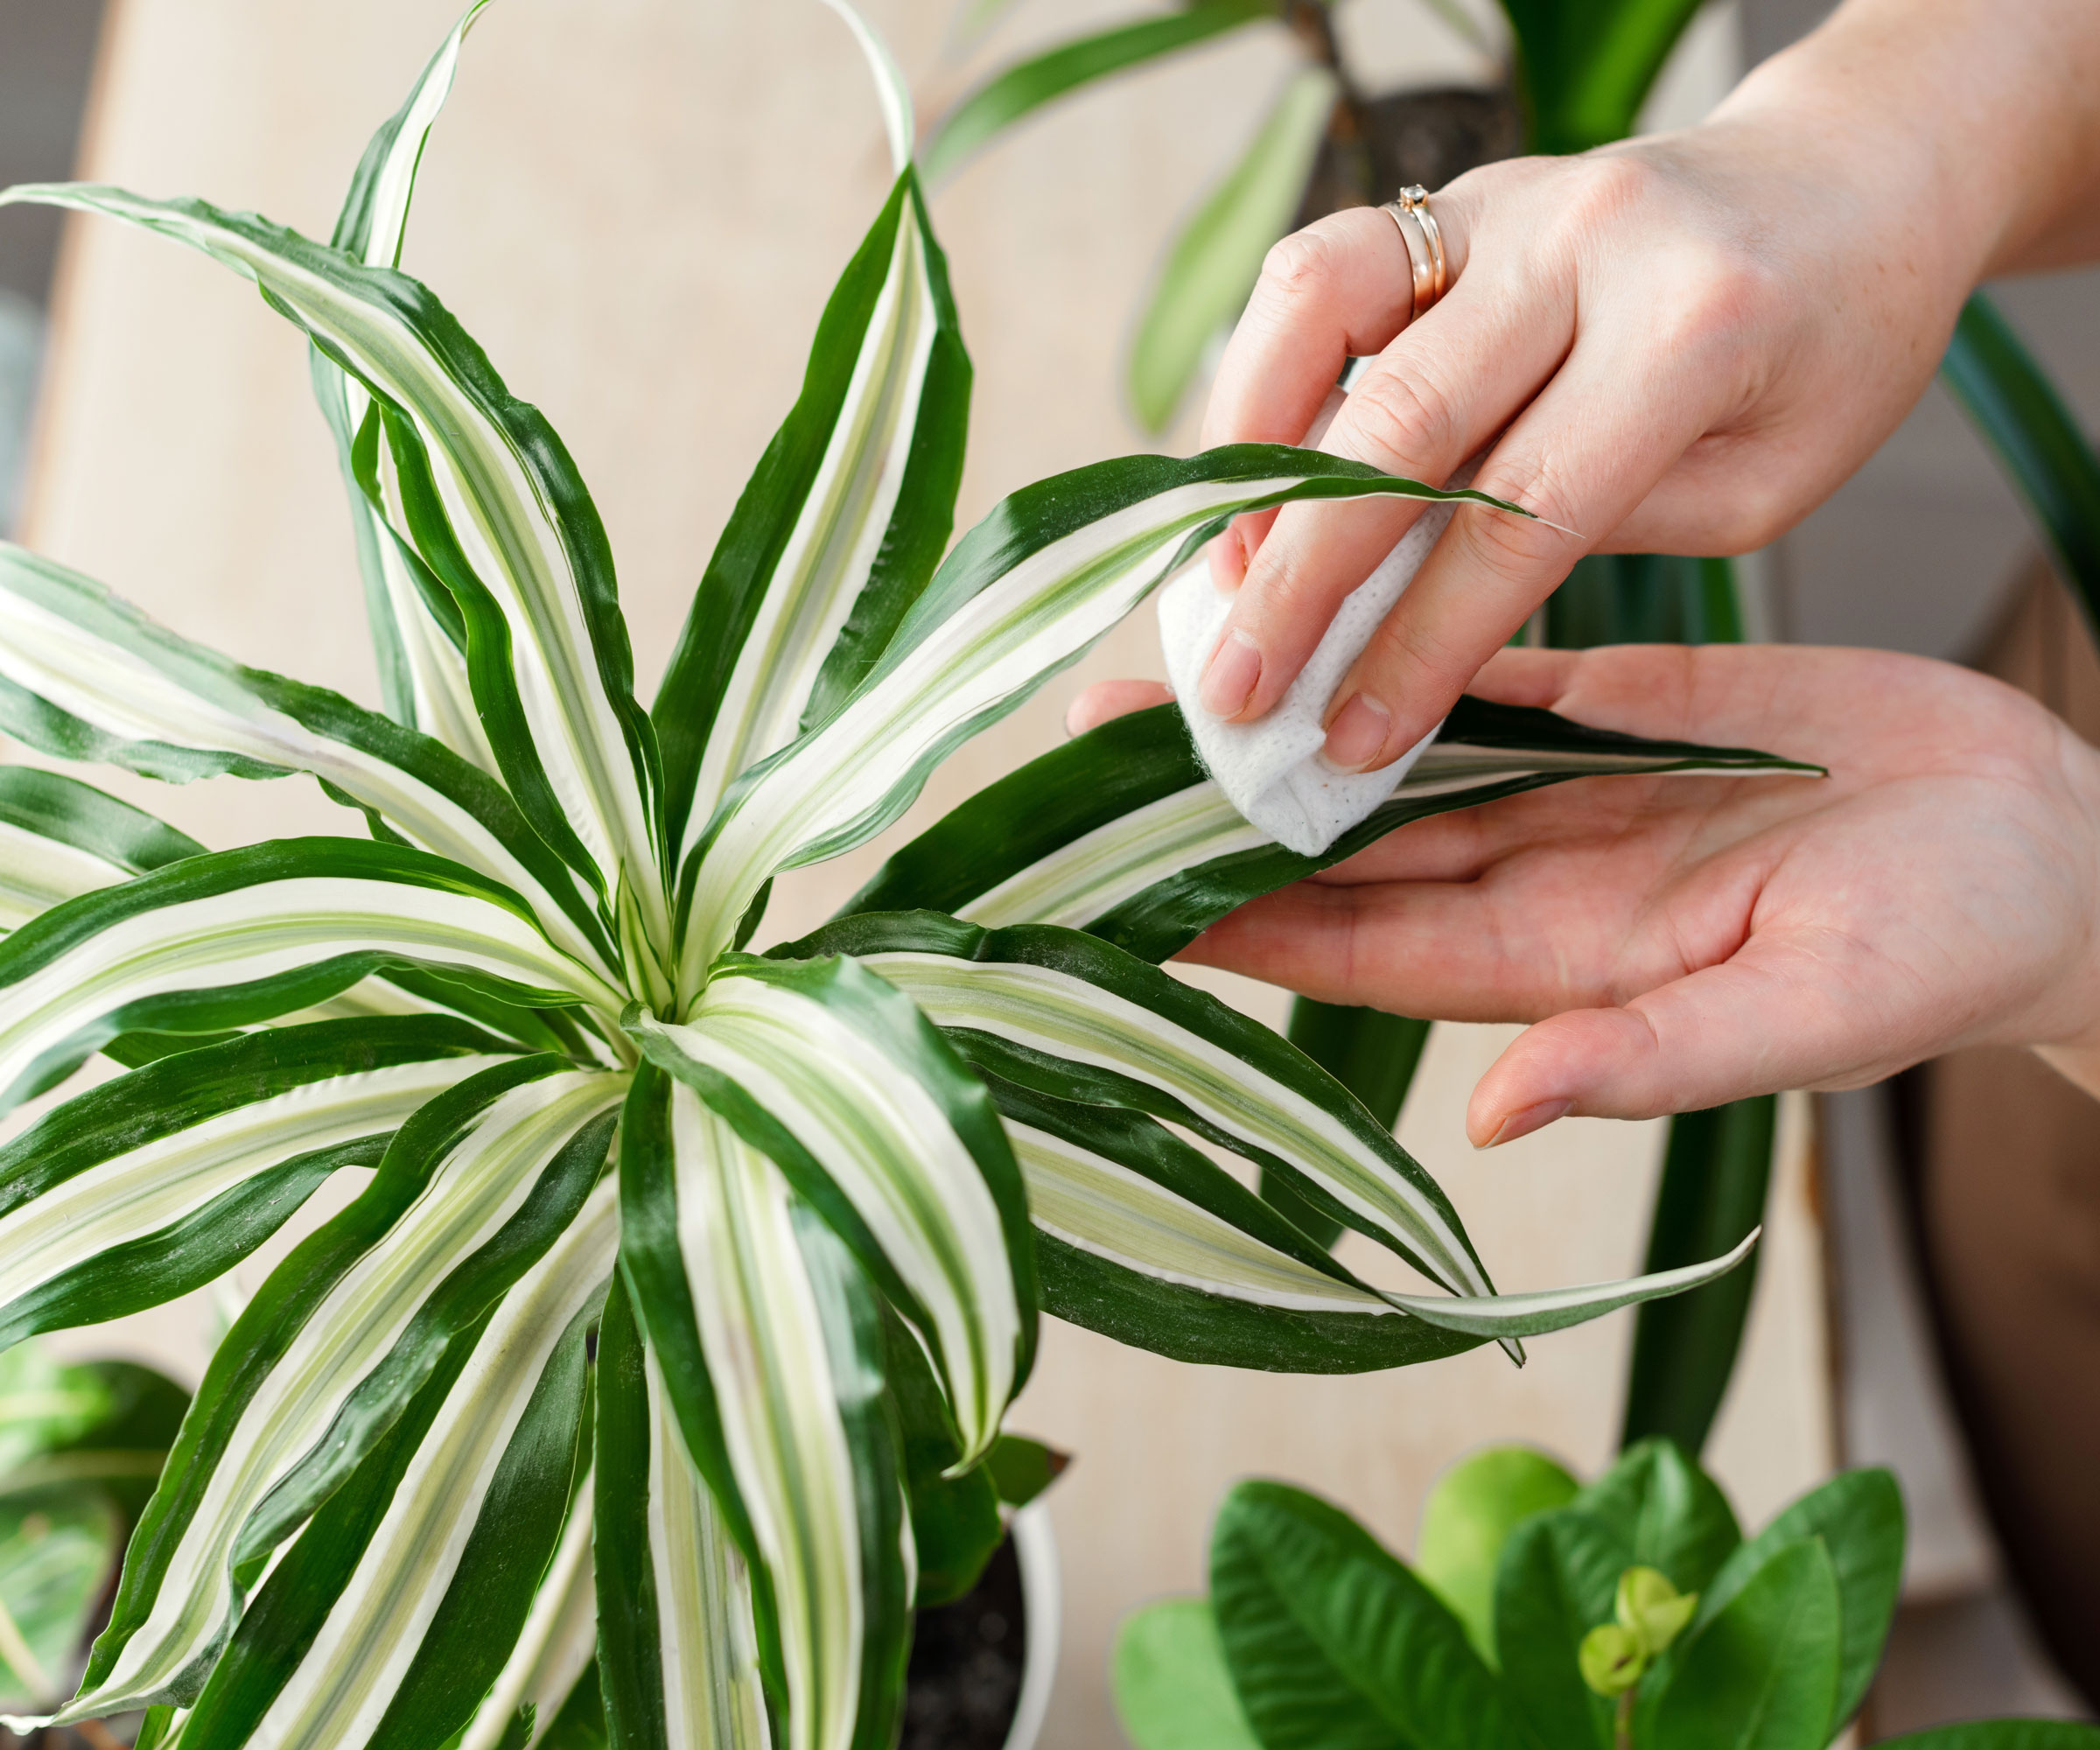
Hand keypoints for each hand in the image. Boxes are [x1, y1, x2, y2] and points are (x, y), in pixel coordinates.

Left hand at [1070, 646, 2099, 1144]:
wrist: (2055, 846)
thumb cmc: (1955, 950)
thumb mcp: (1809, 1015)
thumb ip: (1653, 1055)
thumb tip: (1496, 1111)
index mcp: (1563, 960)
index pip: (1357, 947)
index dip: (1234, 923)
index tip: (1114, 891)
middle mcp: (1542, 876)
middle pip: (1342, 848)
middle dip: (1215, 809)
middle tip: (1081, 757)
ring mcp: (1578, 790)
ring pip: (1394, 754)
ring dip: (1285, 719)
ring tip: (1167, 672)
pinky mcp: (1631, 708)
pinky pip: (1494, 672)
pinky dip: (1405, 643)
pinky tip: (1320, 608)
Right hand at [1191, 0, 2099, 773]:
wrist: (1855, 176)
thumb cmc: (1826, 354)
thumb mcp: (1760, 486)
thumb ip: (1594, 531)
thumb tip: (1409, 602)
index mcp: (1692, 329)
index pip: (1517, 519)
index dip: (1420, 644)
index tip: (1352, 741)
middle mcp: (1584, 242)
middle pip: (1397, 425)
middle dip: (1298, 578)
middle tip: (1233, 690)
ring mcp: (1506, 198)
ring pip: (1321, 305)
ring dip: (1250, 452)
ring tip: (1220, 573)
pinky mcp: (1455, 193)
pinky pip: (1322, 268)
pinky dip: (1261, 372)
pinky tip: (1250, 471)